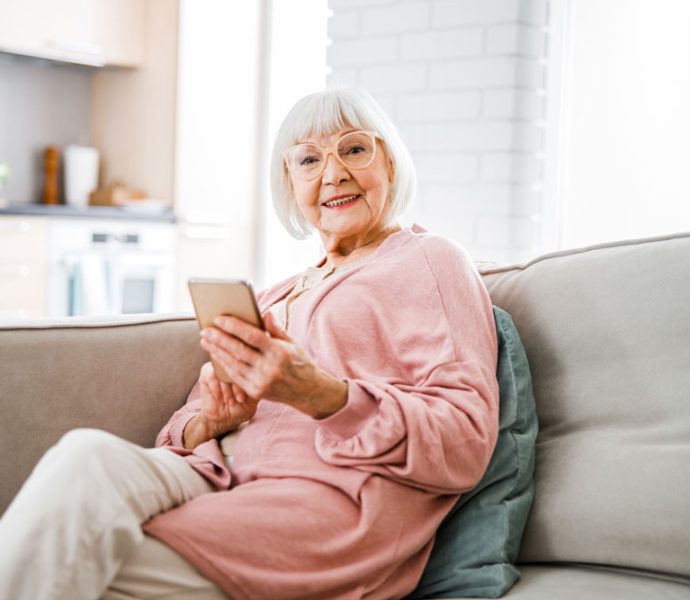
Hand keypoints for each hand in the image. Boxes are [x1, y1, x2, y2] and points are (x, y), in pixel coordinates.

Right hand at [188, 361, 259, 445]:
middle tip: (241, 400)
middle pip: (238, 366)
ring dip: (227, 389)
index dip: (251, 381)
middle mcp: (234, 362)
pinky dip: (217, 388)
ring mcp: (220, 365)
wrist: (223, 418)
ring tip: (231, 401)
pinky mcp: (206, 371)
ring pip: (224, 371)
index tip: (250, 397)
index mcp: (248, 366)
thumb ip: (258, 385)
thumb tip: (263, 376)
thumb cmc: (242, 407)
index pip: (252, 364)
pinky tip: (220, 398)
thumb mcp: (254, 398)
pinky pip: (211, 375)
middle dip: (239, 386)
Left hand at [199, 312, 347, 418]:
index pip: (252, 337)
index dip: (234, 327)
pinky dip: (224, 364)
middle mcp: (270, 368)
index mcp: (280, 352)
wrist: (308, 392)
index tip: (219, 319)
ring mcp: (262, 382)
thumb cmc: (300, 362)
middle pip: (238, 350)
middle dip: (219, 339)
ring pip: (233, 364)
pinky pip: (236, 376)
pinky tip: (216, 355)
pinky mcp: (256, 392)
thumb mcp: (292, 343)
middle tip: (205, 330)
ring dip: (217, 351)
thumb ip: (276, 329)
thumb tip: (264, 313)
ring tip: (206, 340)